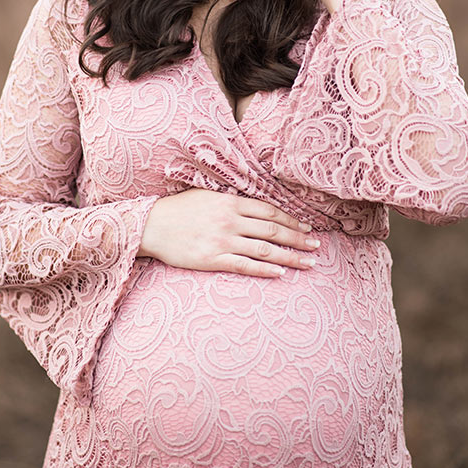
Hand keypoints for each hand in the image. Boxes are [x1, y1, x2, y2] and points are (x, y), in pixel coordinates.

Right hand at [138, 188, 319, 277]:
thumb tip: (254, 204)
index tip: (307, 227)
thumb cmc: (178, 209)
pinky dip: (266, 270)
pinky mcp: (213, 259)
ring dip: (290, 256)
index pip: (270, 211)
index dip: (292, 219)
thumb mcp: (207, 194)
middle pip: (274, 230)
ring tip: (308, 263)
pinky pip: (245, 266)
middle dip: (299, 238)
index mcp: (230, 202)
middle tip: (316, 246)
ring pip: (265, 249)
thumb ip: (231, 199)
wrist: (150, 225)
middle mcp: (230, 220)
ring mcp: (223, 241)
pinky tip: (281, 273)